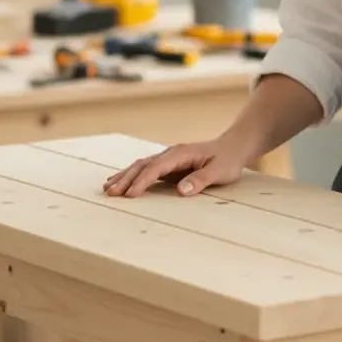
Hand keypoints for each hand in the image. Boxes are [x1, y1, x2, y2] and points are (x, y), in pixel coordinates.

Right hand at [103, 134, 253, 198]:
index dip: (142, 181)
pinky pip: (146, 170)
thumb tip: (181, 191)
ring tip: (108, 189)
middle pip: (143, 165)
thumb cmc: (227, 160)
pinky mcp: (168, 165)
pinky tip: (119, 182)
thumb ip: (200, 180)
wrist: (233, 147)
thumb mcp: (219, 171)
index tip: (130, 194)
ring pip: (141, 166)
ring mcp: (168, 158)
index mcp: (181, 153)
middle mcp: (171, 153)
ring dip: (125, 177)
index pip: (157, 168)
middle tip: (111, 193)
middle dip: (126, 179)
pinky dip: (131, 176)